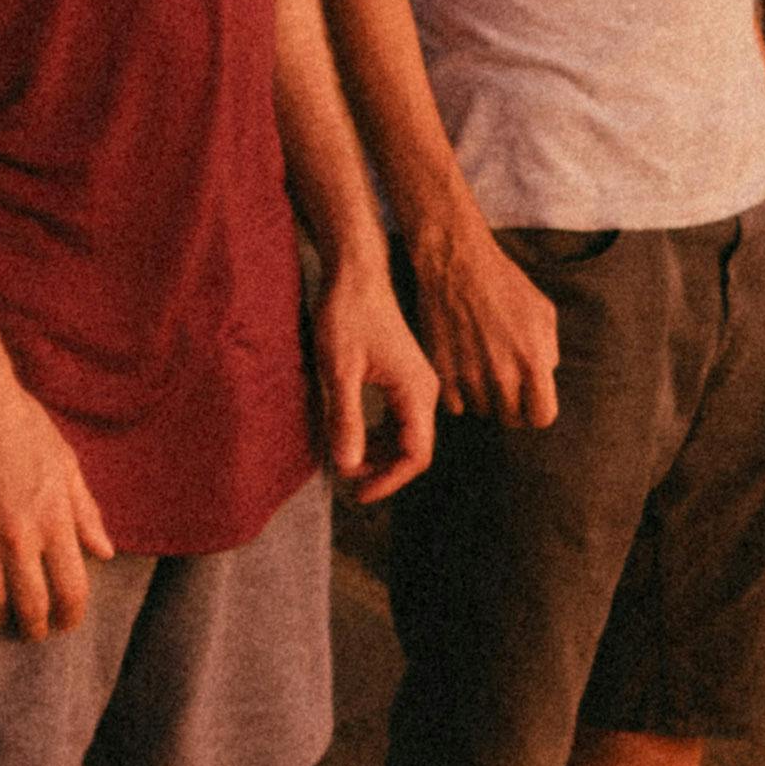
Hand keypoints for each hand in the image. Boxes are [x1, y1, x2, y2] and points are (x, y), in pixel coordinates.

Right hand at [0, 361, 118, 638]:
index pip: (71, 591)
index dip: (70, 616)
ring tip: (0, 617)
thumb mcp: (66, 465)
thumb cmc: (24, 427)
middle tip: (32, 631)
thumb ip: (86, 514)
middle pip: (31, 607)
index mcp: (56, 520)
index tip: (65, 622)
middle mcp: (20, 535)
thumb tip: (105, 552)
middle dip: (34, 629)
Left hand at [312, 265, 439, 504]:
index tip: (358, 493)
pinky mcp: (404, 376)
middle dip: (383, 471)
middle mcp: (425, 390)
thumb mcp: (339, 369)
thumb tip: (348, 467)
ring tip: (347, 459)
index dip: (388, 480)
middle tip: (348, 482)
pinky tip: (353, 434)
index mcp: (416, 391)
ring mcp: (417, 383)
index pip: (416, 455)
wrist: (357, 272)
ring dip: (380, 454)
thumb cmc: (347, 315)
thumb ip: (346, 418)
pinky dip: (378, 434)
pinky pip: (399, 418)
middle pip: (414, 449)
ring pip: (407, 435)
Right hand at [402, 212, 563, 432]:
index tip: (529, 399)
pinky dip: (457, 393)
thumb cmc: (504, 283)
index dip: (536, 409)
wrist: (456, 262)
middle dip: (511, 404)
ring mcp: (469, 376)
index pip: (542, 417)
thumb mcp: (543, 312)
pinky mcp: (441, 372)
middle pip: (511, 419)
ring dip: (483, 397)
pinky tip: (460, 369)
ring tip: (480, 369)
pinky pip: (454, 405)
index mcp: (533, 361)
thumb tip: (545, 376)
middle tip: (503, 382)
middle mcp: (502, 375)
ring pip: (481, 412)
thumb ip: (549, 350)